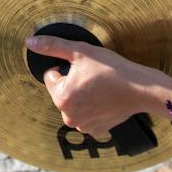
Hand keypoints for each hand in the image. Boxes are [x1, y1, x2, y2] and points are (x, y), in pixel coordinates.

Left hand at [26, 35, 170, 139]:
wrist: (141, 88)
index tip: (84, 68)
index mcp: (61, 98)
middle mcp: (68, 117)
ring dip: (82, 96)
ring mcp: (83, 126)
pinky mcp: (96, 130)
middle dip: (73, 83)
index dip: (66, 68)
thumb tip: (30, 42)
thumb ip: (53, 46)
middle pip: (61, 91)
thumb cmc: (112, 69)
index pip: (51, 76)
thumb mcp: (80, 51)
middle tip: (93, 77)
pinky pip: (87, 115)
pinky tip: (106, 99)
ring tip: (100, 88)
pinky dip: (93, 107)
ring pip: (74, 103)